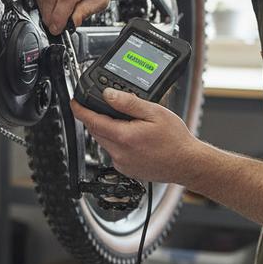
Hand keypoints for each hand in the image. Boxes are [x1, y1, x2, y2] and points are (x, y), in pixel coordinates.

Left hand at [69, 88, 201, 183]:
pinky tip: (133, 137)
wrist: (188, 164)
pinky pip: (113, 152)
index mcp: (124, 137)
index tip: (74, 103)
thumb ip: (129, 103)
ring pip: (104, 142)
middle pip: (96, 131)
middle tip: (103, 106)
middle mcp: (119, 153)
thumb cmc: (175, 140)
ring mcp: (122, 163)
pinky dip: (116, 141)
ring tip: (125, 120)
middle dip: (95, 117)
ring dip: (107, 129)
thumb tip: (108, 94)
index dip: (80, 110)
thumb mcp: (154, 112)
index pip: (92, 121)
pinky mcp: (127, 169)